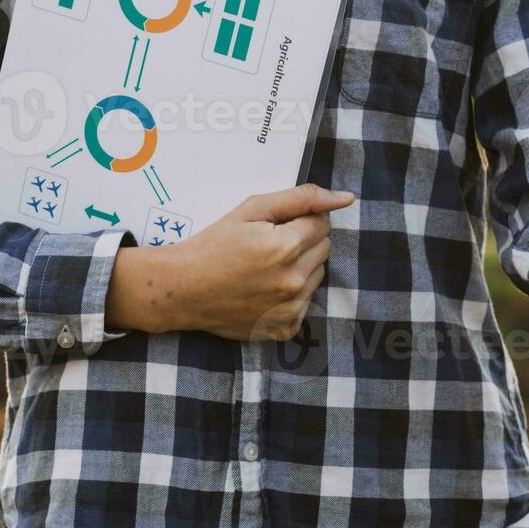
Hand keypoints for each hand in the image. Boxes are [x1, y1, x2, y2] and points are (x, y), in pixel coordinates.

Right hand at [107, 184, 354, 340]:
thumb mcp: (253, 209)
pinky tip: (264, 289)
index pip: (321, 223)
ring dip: (300, 266)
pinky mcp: (284, 329)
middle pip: (324, 248)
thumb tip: (345, 198)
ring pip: (317, 274)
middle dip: (302, 241)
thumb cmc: (214, 244)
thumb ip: (302, 198)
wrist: (183, 289)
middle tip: (268, 245)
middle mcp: (293, 281)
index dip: (298, 220)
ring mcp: (290, 309)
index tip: (274, 226)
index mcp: (286, 247)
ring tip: (265, 267)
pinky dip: (291, 294)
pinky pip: (305, 302)